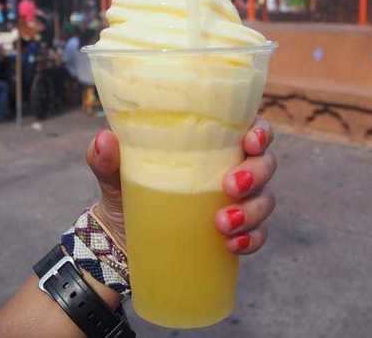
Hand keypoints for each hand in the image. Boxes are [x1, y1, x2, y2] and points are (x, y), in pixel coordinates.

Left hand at [86, 119, 276, 252]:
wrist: (123, 237)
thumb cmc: (127, 189)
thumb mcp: (114, 173)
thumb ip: (105, 157)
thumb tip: (104, 140)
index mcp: (211, 142)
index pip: (249, 126)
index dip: (261, 131)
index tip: (249, 142)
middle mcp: (232, 166)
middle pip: (266, 162)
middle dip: (255, 174)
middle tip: (229, 186)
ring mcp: (239, 200)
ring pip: (265, 199)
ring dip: (252, 211)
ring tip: (222, 223)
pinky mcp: (237, 231)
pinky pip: (259, 234)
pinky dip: (251, 240)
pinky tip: (232, 245)